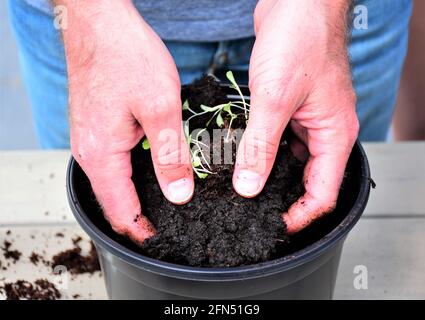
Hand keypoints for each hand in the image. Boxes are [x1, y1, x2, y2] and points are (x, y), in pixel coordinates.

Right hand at [60, 1, 193, 243]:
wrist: (99, 22)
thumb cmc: (125, 56)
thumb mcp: (160, 108)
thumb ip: (170, 155)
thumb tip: (179, 193)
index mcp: (102, 154)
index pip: (119, 211)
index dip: (142, 230)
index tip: (164, 239)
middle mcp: (90, 152)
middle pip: (114, 201)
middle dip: (140, 217)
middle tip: (171, 223)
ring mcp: (91, 139)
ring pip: (114, 183)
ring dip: (137, 196)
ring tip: (166, 202)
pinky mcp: (98, 127)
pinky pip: (114, 163)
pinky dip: (132, 175)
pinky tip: (153, 171)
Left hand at [233, 0, 358, 233]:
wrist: (296, 2)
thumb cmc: (298, 39)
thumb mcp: (275, 98)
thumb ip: (261, 146)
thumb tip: (248, 187)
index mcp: (334, 135)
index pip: (323, 193)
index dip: (300, 216)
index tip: (274, 227)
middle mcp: (325, 131)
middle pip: (309, 180)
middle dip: (283, 198)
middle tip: (253, 210)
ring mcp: (308, 118)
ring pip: (292, 160)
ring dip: (271, 174)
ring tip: (244, 186)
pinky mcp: (291, 107)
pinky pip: (280, 139)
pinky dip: (265, 151)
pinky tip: (245, 155)